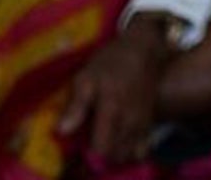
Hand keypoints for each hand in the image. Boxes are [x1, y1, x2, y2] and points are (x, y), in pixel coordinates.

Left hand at [55, 15, 173, 163]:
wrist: (144, 48)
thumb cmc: (111, 62)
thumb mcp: (86, 76)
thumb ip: (76, 105)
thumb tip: (61, 131)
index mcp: (112, 112)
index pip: (100, 152)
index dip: (85, 162)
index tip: (73, 161)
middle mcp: (130, 122)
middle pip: (114, 158)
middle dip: (98, 162)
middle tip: (83, 155)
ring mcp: (142, 123)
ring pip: (128, 155)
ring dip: (113, 158)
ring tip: (99, 150)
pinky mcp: (149, 121)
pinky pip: (141, 148)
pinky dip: (128, 153)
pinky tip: (116, 145)